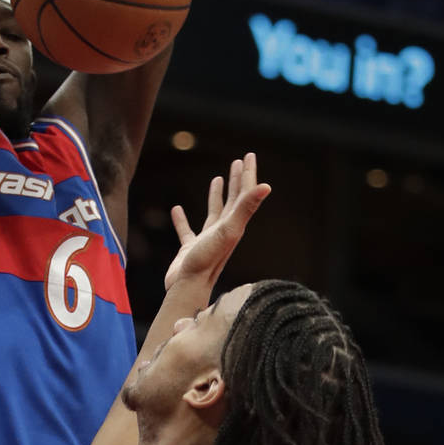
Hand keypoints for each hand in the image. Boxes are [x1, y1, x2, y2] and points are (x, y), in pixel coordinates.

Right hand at [163, 153, 270, 293]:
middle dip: (238, 180)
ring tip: (217, 178)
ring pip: (214, 213)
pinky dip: (182, 219)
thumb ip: (246, 208)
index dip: (248, 175)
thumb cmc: (207, 260)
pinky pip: (187, 230)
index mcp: (234, 224)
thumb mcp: (228, 230)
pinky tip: (177, 209)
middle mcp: (224, 231)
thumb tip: (267, 186)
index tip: (249, 156)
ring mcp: (207, 240)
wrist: (187, 288)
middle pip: (234, 200)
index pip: (244, 194)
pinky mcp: (190, 249)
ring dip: (216, 195)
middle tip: (239, 161)